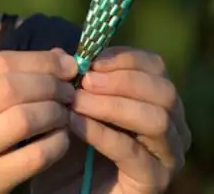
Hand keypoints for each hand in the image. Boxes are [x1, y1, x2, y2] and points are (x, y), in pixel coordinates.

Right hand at [0, 49, 77, 193]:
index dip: (39, 60)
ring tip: (64, 111)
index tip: (66, 63)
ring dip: (53, 111)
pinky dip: (55, 144)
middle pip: (9, 88)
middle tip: (68, 88)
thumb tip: (58, 56)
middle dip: (49, 84)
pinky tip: (60, 138)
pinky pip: (31, 159)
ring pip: (21, 121)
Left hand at [68, 47, 190, 193]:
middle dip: (121, 80)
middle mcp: (173, 127)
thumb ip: (71, 79)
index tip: (90, 59)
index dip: (124, 57)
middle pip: (163, 91)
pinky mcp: (153, 182)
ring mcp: (167, 157)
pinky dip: (102, 133)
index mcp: (158, 100)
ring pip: (155, 119)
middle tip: (85, 80)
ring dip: (112, 104)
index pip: (155, 67)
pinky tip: (76, 124)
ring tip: (77, 101)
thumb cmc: (74, 145)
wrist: (68, 191)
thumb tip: (61, 53)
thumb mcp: (74, 105)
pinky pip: (132, 151)